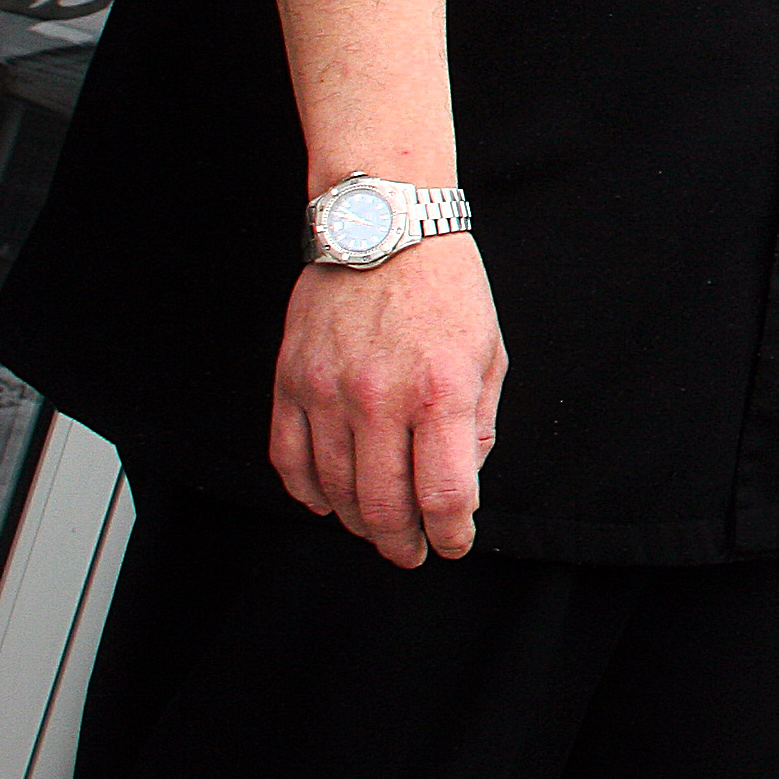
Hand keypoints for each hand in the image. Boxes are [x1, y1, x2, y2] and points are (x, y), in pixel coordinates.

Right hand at [269, 233, 505, 566]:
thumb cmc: (447, 288)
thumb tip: (464, 480)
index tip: (454, 543)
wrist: (385, 225)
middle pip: (384, 505)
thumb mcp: (489, 352)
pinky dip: (306, 492)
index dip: (451, 533)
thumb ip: (478, 422)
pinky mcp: (291, 381)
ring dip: (358, 522)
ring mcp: (327, 392)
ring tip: (377, 529)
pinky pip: (289, 458)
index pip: (443, 494)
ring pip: (334, 490)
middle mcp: (380, 399)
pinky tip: (326, 502)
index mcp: (440, 392)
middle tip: (412, 552)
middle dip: (402, 542)